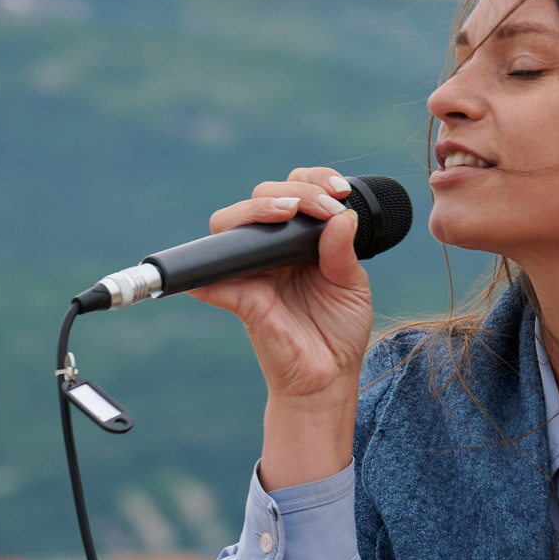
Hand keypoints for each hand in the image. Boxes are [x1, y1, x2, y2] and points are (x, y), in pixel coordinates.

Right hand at [192, 166, 370, 488]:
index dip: (313, 181)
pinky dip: (205, 272)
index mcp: (298, 240)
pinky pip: (212, 280)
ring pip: (231, 225)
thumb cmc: (339, 331)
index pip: (294, 191)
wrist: (329, 378)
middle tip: (325, 208)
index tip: (340, 191)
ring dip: (258, 210)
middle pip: (260, 197)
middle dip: (295, 191)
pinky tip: (219, 268)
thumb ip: (343, 252)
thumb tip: (341, 217)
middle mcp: (270, 250)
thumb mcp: (353, 285)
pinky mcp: (241, 299)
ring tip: (289, 211)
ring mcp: (252, 272)